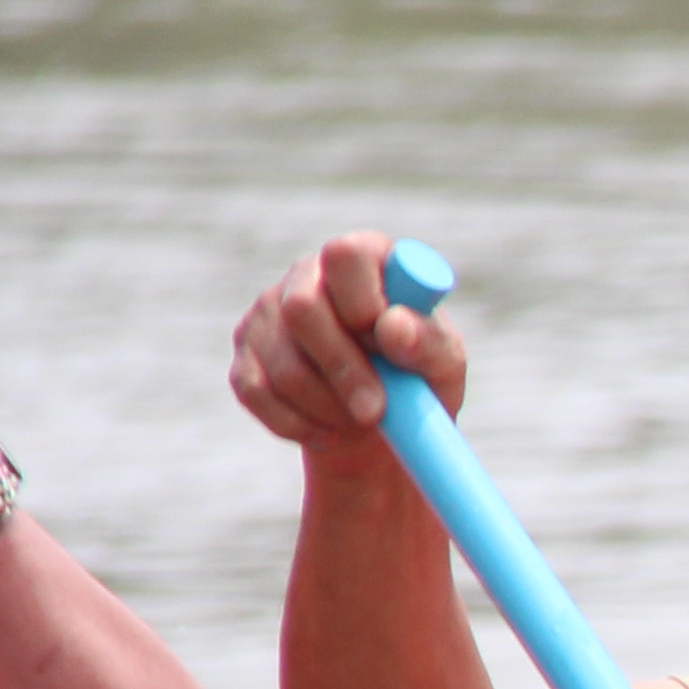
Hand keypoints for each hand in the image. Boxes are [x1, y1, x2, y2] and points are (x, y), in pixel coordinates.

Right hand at [228, 228, 465, 451]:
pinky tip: (329, 433)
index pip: (347, 255)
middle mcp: (308, 276)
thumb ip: (429, 342)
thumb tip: (391, 327)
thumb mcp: (443, 365)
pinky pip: (256, 392)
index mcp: (364, 261)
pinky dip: (297, 425)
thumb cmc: (420, 380)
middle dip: (343, 369)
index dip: (363, 300)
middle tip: (375, 411)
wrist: (383, 428)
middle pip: (302, 308)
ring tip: (362, 422)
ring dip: (328, 405)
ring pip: (282, 361)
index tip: (385, 343)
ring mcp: (268, 314)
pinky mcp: (245, 358)